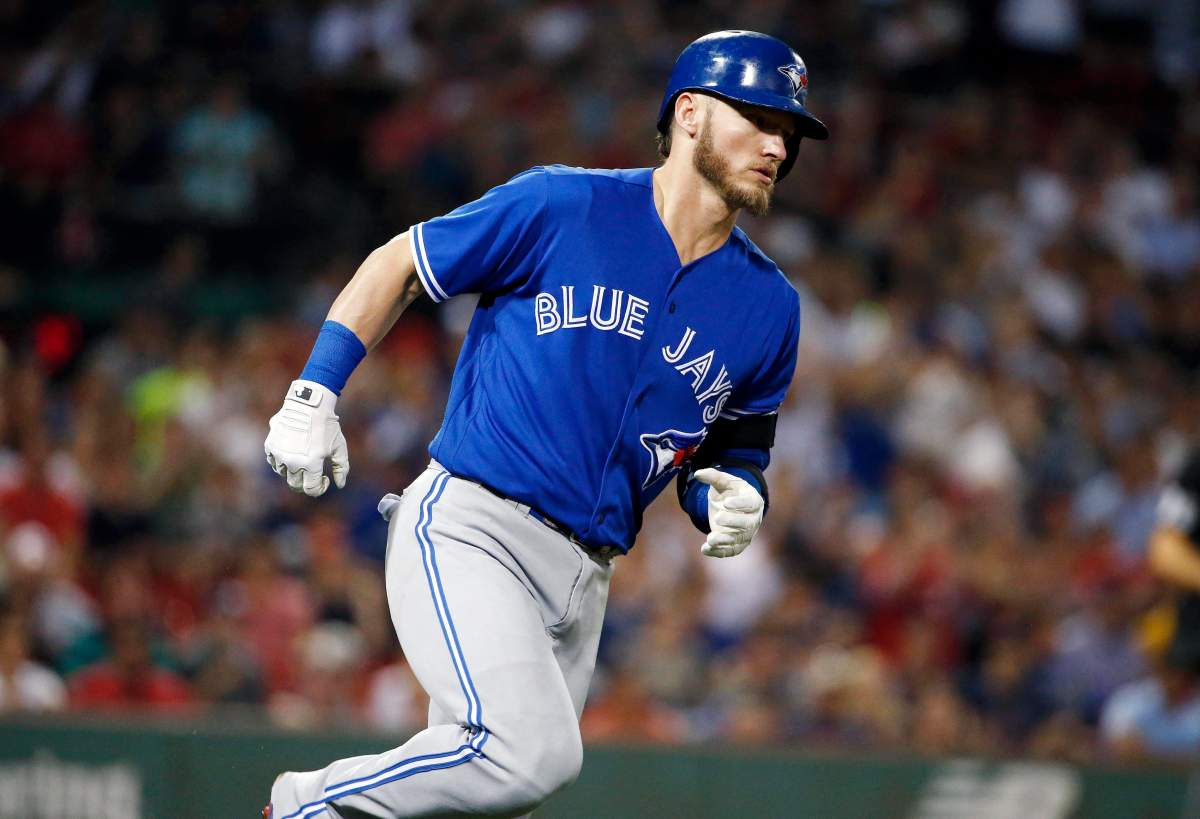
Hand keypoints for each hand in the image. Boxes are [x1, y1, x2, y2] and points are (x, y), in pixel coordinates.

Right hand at [264, 379, 348, 496]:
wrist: (309, 403)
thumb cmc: (327, 426)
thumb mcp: (339, 447)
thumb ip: (342, 468)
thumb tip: (340, 485)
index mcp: (311, 464)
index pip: (311, 489)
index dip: (320, 488)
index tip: (325, 479)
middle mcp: (293, 462)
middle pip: (296, 485)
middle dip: (306, 482)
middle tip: (313, 472)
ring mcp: (279, 454)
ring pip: (284, 473)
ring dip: (293, 471)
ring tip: (303, 458)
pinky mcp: (270, 445)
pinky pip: (273, 461)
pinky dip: (281, 461)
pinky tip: (291, 452)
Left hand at [693, 468, 763, 557]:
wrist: (732, 507)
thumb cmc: (731, 492)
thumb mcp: (724, 482)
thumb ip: (713, 476)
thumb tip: (698, 473)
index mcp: (754, 501)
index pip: (750, 503)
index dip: (740, 504)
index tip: (726, 503)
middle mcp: (753, 519)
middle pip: (747, 524)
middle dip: (732, 522)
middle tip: (717, 518)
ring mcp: (746, 534)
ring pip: (738, 540)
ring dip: (724, 541)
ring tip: (710, 539)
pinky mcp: (737, 545)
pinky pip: (730, 551)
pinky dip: (718, 552)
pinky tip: (705, 549)